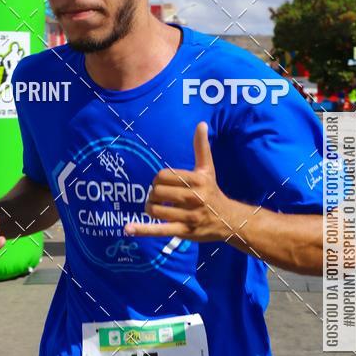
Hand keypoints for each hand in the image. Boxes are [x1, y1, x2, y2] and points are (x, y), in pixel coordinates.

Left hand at [124, 122, 230, 241]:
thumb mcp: (208, 170)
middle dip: (152, 194)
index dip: (157, 180)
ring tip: (154, 208)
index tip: (162, 184)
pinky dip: (142, 230)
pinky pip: (160, 230)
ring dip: (149, 209)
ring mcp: (189, 216)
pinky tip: (128, 228)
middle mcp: (194, 198)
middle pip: (157, 193)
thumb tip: (201, 124)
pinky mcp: (184, 231)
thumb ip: (202, 147)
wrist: (228, 220)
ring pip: (156, 210)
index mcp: (197, 181)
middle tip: (157, 197)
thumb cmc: (212, 192)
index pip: (163, 176)